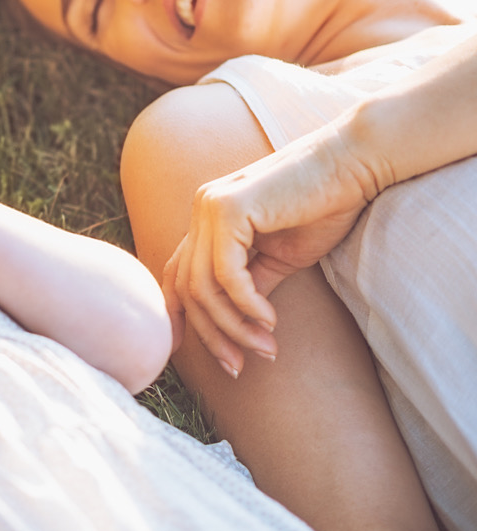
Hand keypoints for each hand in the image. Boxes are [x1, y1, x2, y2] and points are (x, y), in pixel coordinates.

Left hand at [163, 120, 378, 376]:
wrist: (353, 164)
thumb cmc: (323, 206)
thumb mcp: (280, 257)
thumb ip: (250, 285)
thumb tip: (233, 326)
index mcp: (209, 218)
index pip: (176, 273)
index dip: (178, 317)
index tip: (190, 355)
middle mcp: (201, 209)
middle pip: (186, 287)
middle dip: (210, 334)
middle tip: (239, 367)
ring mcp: (210, 205)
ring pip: (201, 285)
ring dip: (232, 326)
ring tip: (265, 347)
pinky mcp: (228, 208)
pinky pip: (226, 273)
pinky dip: (245, 304)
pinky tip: (269, 320)